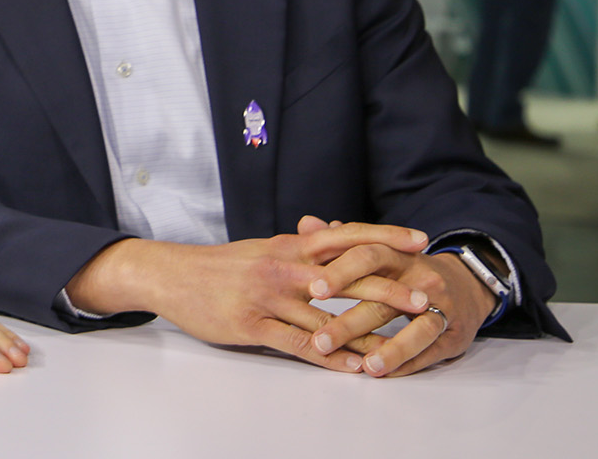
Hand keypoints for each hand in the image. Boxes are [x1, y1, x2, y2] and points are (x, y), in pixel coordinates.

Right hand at [64, 221, 430, 371]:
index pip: (345, 236)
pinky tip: (355, 367)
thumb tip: (335, 232)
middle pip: (346, 276)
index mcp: (288, 245)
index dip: (384, 237)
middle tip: (426, 297)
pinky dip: (331, 356)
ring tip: (402, 343)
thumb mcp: (265, 246)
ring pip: (327, 316)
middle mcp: (283, 267)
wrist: (171, 274)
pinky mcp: (252, 326)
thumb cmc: (221, 264)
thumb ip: (302, 244)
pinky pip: (299, 344)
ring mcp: (268, 298)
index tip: (420, 240)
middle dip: (389, 288)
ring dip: (367, 331)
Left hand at [300, 217, 496, 377]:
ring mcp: (442, 308)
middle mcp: (421, 278)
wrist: (468, 284)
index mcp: (397, 255)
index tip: (312, 289)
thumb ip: (340, 242)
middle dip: (350, 322)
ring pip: (417, 329)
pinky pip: (431, 351)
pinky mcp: (454, 336)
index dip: (340, 271)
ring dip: (390, 349)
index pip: (368, 256)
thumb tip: (305, 223)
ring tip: (364, 367)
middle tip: (319, 341)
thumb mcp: (380, 250)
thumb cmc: (409, 269)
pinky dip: (407, 363)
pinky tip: (384, 374)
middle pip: (385, 298)